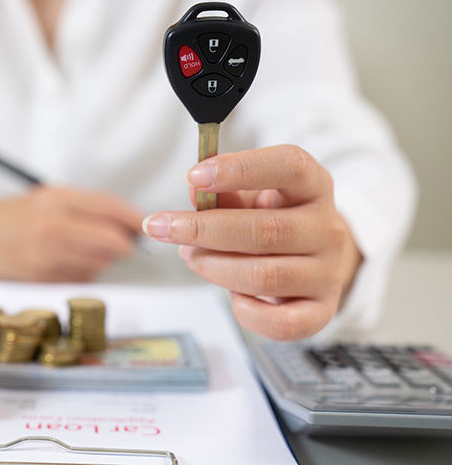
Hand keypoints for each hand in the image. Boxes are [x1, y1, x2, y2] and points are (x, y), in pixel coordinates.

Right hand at [0, 187, 142, 281]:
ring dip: (100, 262)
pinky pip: (78, 280)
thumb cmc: (12, 215)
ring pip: (98, 264)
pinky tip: (63, 264)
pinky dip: (80, 275)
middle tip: (124, 245)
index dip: (134, 220)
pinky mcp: (38, 278)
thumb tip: (129, 225)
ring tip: (79, 251)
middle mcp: (50, 225)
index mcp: (55, 198)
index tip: (146, 228)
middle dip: (123, 246)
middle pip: (111, 241)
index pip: (110, 208)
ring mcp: (44, 254)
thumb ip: (87, 208)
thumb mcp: (47, 198)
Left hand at [142, 145, 361, 340]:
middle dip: (203, 229)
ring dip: (216, 269)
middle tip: (162, 227)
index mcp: (314, 187)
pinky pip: (284, 323)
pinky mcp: (322, 311)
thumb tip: (194, 188)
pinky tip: (232, 298)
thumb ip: (223, 194)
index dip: (241, 168)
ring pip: (266, 277)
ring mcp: (328, 273)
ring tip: (190, 257)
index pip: (289, 166)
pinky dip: (248, 313)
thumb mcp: (252, 199)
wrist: (319, 261)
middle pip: (266, 230)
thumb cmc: (274, 221)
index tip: (193, 176)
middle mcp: (327, 229)